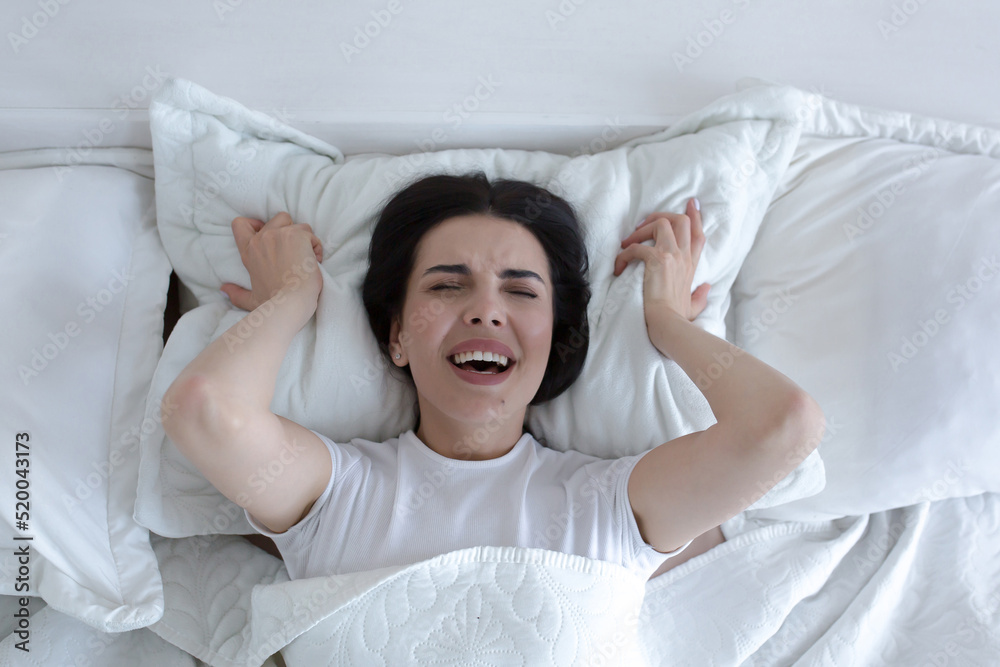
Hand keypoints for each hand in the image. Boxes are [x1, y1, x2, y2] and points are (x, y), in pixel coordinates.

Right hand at [220, 212, 323, 311]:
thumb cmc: (274, 304)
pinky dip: (316, 247)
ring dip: (306, 240)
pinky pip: (311, 234)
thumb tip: (223, 290)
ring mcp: (279, 235)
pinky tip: (314, 262)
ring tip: (306, 261)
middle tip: (295, 253)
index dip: (254, 222)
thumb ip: (236, 293)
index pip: (240, 224)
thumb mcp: (250, 300)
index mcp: (248, 252)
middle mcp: (261, 239)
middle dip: (291, 231)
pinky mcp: (297, 235)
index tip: (266, 232)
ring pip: (300, 225)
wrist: (292, 303)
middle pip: (280, 218)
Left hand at [613, 197, 710, 323]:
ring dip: (640, 230)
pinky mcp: (657, 260)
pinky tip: (619, 266)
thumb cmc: (677, 319)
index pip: (697, 233)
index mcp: (691, 265)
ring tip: (628, 243)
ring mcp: (672, 255)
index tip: (691, 203)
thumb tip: (707, 288)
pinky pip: (636, 246)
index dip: (695, 216)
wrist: (668, 324)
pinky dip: (624, 254)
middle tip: (643, 224)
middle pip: (681, 220)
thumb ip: (701, 296)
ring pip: (661, 223)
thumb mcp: (694, 306)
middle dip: (661, 215)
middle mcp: (684, 256)